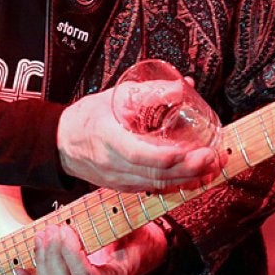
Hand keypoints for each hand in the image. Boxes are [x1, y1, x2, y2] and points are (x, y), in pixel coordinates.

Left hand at [15, 221, 166, 274]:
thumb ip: (116, 225)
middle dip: (53, 254)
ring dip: (42, 261)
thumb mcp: (134, 231)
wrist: (142, 254)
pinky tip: (19, 270)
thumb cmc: (138, 240)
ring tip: (42, 236)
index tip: (66, 229)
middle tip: (52, 228)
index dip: (70, 253)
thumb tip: (99, 209)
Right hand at [57, 86, 225, 191]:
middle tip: (212, 157)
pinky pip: (153, 188)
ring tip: (212, 167)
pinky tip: (195, 177)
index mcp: (107, 140)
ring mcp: (118, 180)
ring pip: (157, 184)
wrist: (62, 143)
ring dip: (188, 178)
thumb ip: (148, 93)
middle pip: (155, 174)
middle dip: (188, 168)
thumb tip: (182, 86)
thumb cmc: (86, 118)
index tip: (189, 149)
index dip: (166, 156)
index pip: (138, 154)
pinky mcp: (124, 186)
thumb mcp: (114, 97)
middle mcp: (113, 166)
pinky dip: (176, 184)